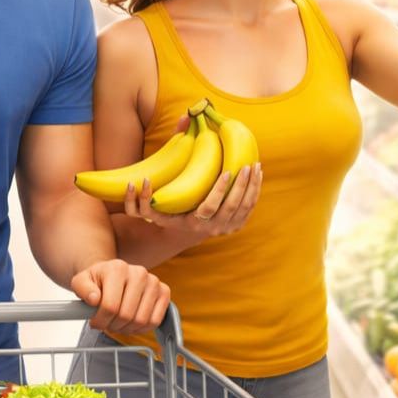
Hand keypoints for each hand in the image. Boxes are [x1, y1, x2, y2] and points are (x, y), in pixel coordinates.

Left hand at [70, 259, 170, 333]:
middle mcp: (139, 272)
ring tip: (117, 322)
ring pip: (141, 320)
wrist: (112, 275)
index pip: (110, 306)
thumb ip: (82, 289)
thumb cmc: (97, 281)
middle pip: (126, 315)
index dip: (100, 321)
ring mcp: (153, 282)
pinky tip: (131, 323)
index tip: (95, 322)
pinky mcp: (164, 292)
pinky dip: (141, 329)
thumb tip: (93, 299)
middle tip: (106, 324)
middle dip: (113, 326)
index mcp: (118, 268)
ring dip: (126, 329)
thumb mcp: (80, 282)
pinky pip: (155, 321)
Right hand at [123, 164, 261, 243]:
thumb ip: (143, 198)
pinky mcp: (236, 225)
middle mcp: (213, 228)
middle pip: (232, 206)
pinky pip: (250, 207)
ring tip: (255, 165)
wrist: (187, 232)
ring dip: (252, 186)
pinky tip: (257, 174)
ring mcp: (226, 228)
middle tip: (245, 165)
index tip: (227, 172)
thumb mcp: (155, 209)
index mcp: (195, 222)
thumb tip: (140, 178)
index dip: (220, 190)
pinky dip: (255, 190)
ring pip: (245, 207)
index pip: (211, 207)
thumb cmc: (170, 212)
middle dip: (242, 185)